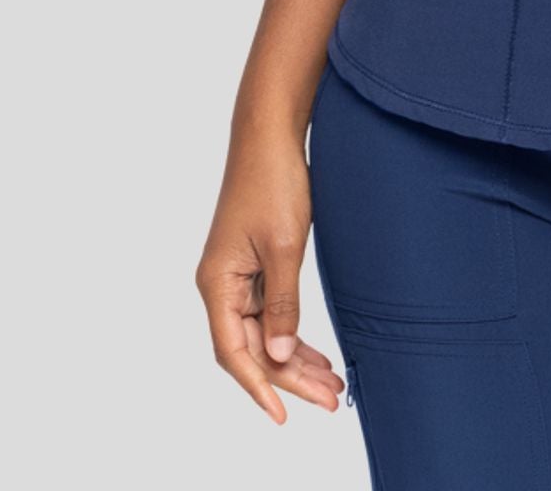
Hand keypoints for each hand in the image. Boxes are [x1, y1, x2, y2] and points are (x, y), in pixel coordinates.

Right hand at [195, 128, 344, 422]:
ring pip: (264, 333)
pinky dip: (294, 334)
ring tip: (332, 386)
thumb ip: (282, 303)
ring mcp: (236, 276)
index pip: (235, 352)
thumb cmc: (274, 181)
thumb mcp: (284, 245)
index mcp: (217, 283)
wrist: (270, 134)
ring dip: (296, 360)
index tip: (284, 416)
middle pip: (252, 348)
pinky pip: (270, 312)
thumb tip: (281, 354)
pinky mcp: (253, 265)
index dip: (260, 387)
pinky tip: (317, 355)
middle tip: (331, 401)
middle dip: (290, 378)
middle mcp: (221, 285)